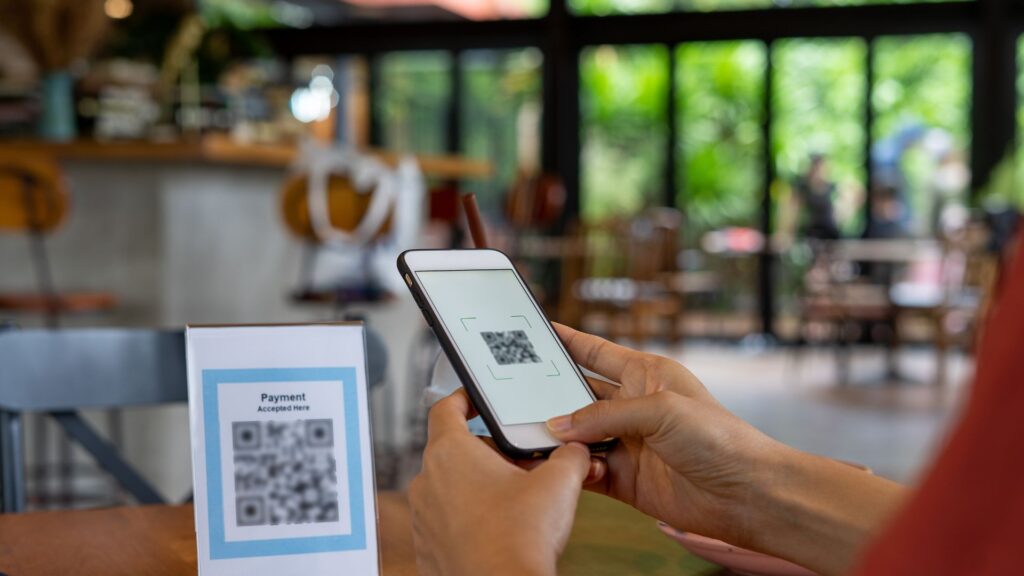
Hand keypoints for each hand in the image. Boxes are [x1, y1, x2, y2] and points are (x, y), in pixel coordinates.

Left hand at [409, 389, 599, 575]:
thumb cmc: (520, 538)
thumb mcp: (559, 483)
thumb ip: (569, 456)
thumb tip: (577, 452)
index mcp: (450, 453)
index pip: (445, 409)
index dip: (461, 398)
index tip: (473, 399)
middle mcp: (427, 481)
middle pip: (454, 452)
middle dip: (488, 455)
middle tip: (520, 463)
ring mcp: (423, 518)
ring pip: (450, 489)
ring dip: (477, 489)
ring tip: (514, 500)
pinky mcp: (427, 548)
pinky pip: (446, 523)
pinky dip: (468, 521)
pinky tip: (499, 530)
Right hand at [546, 324, 905, 575]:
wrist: (746, 493)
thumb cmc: (719, 437)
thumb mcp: (660, 409)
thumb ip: (604, 415)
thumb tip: (558, 427)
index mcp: (645, 375)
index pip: (595, 352)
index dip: (567, 341)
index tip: (536, 331)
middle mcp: (632, 407)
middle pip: (577, 396)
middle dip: (549, 396)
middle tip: (516, 394)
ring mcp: (627, 444)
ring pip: (576, 436)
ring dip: (557, 438)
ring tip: (532, 436)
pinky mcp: (625, 480)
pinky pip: (586, 472)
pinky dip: (572, 472)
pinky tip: (566, 470)